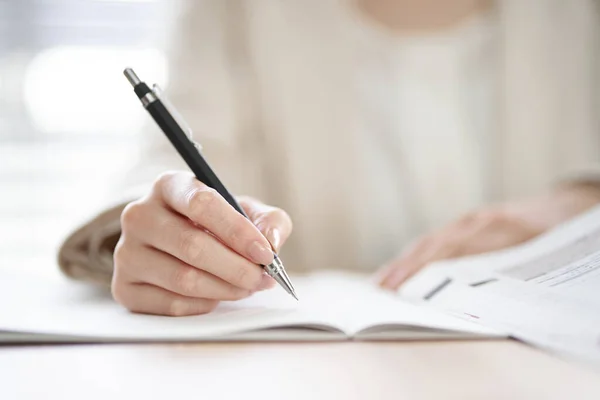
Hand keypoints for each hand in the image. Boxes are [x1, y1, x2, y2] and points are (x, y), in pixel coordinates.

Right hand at [112, 171, 292, 315]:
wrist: (179, 244)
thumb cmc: (218, 226)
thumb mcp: (247, 212)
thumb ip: (270, 220)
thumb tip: (270, 241)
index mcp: (169, 186)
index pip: (202, 204)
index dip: (238, 231)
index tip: (265, 253)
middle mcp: (139, 215)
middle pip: (192, 246)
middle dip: (237, 267)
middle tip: (263, 279)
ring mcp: (127, 252)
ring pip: (183, 279)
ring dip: (225, 289)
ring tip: (247, 287)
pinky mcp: (124, 287)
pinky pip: (172, 304)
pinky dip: (205, 305)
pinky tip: (218, 296)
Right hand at [377, 183, 599, 289]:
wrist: (568, 208)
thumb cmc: (560, 237)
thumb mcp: (547, 256)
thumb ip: (514, 273)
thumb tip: (475, 297)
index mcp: (506, 229)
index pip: (457, 251)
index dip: (429, 269)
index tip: (408, 291)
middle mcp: (484, 221)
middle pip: (437, 246)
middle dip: (407, 269)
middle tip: (383, 292)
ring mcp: (473, 219)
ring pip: (432, 240)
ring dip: (404, 262)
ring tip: (381, 283)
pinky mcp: (468, 222)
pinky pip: (436, 238)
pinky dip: (415, 253)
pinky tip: (400, 267)